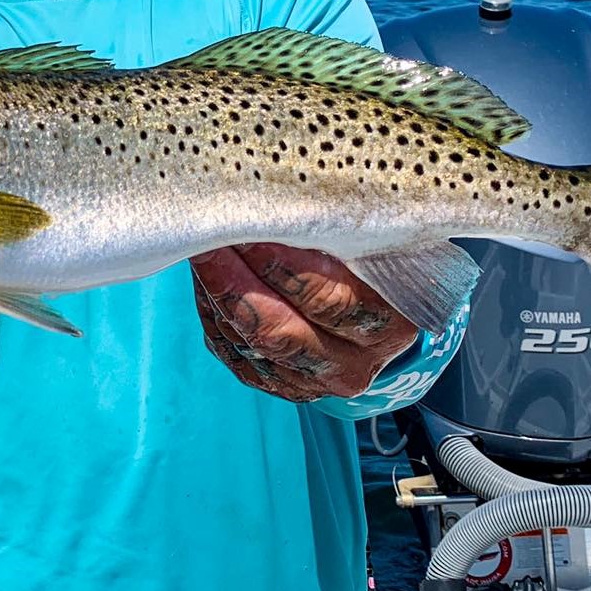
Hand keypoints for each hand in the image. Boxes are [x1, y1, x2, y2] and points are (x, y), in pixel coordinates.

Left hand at [190, 243, 418, 402]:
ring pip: (249, 344)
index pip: (326, 299)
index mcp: (389, 325)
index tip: (244, 222)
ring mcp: (315, 383)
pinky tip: (207, 281)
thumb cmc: (370, 258)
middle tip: (206, 238)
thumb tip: (270, 204)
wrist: (379, 312)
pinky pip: (234, 354)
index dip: (277, 262)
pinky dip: (214, 315)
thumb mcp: (367, 241)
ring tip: (201, 249)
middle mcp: (354, 365)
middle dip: (233, 282)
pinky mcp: (281, 386)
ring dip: (216, 294)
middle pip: (279, 331)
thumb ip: (331, 230)